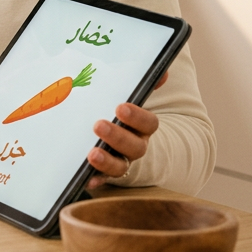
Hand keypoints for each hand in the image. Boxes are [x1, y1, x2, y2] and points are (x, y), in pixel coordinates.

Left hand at [86, 71, 166, 189]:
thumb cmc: (119, 115)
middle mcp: (135, 146)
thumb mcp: (128, 98)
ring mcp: (121, 162)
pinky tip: (87, 178)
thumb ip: (142, 84)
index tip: (121, 107)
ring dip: (106, 161)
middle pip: (134, 146)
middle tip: (98, 125)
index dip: (137, 116)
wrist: (117, 142)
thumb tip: (163, 71)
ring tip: (92, 154)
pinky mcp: (104, 175)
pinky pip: (102, 180)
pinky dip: (96, 180)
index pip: (149, 123)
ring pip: (119, 166)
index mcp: (142, 127)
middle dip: (117, 136)